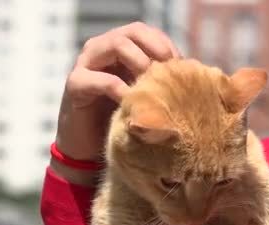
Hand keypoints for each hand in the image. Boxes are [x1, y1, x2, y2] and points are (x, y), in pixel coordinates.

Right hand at [52, 22, 179, 184]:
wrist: (88, 149)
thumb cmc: (122, 120)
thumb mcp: (146, 96)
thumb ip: (161, 80)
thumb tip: (193, 71)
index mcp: (120, 48)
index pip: (146, 32)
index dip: (165, 45)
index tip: (181, 67)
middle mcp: (101, 49)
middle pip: (132, 31)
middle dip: (156, 48)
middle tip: (168, 70)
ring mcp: (86, 63)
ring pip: (116, 44)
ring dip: (140, 61)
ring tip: (152, 84)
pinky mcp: (75, 84)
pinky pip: (100, 79)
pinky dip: (121, 89)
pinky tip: (134, 104)